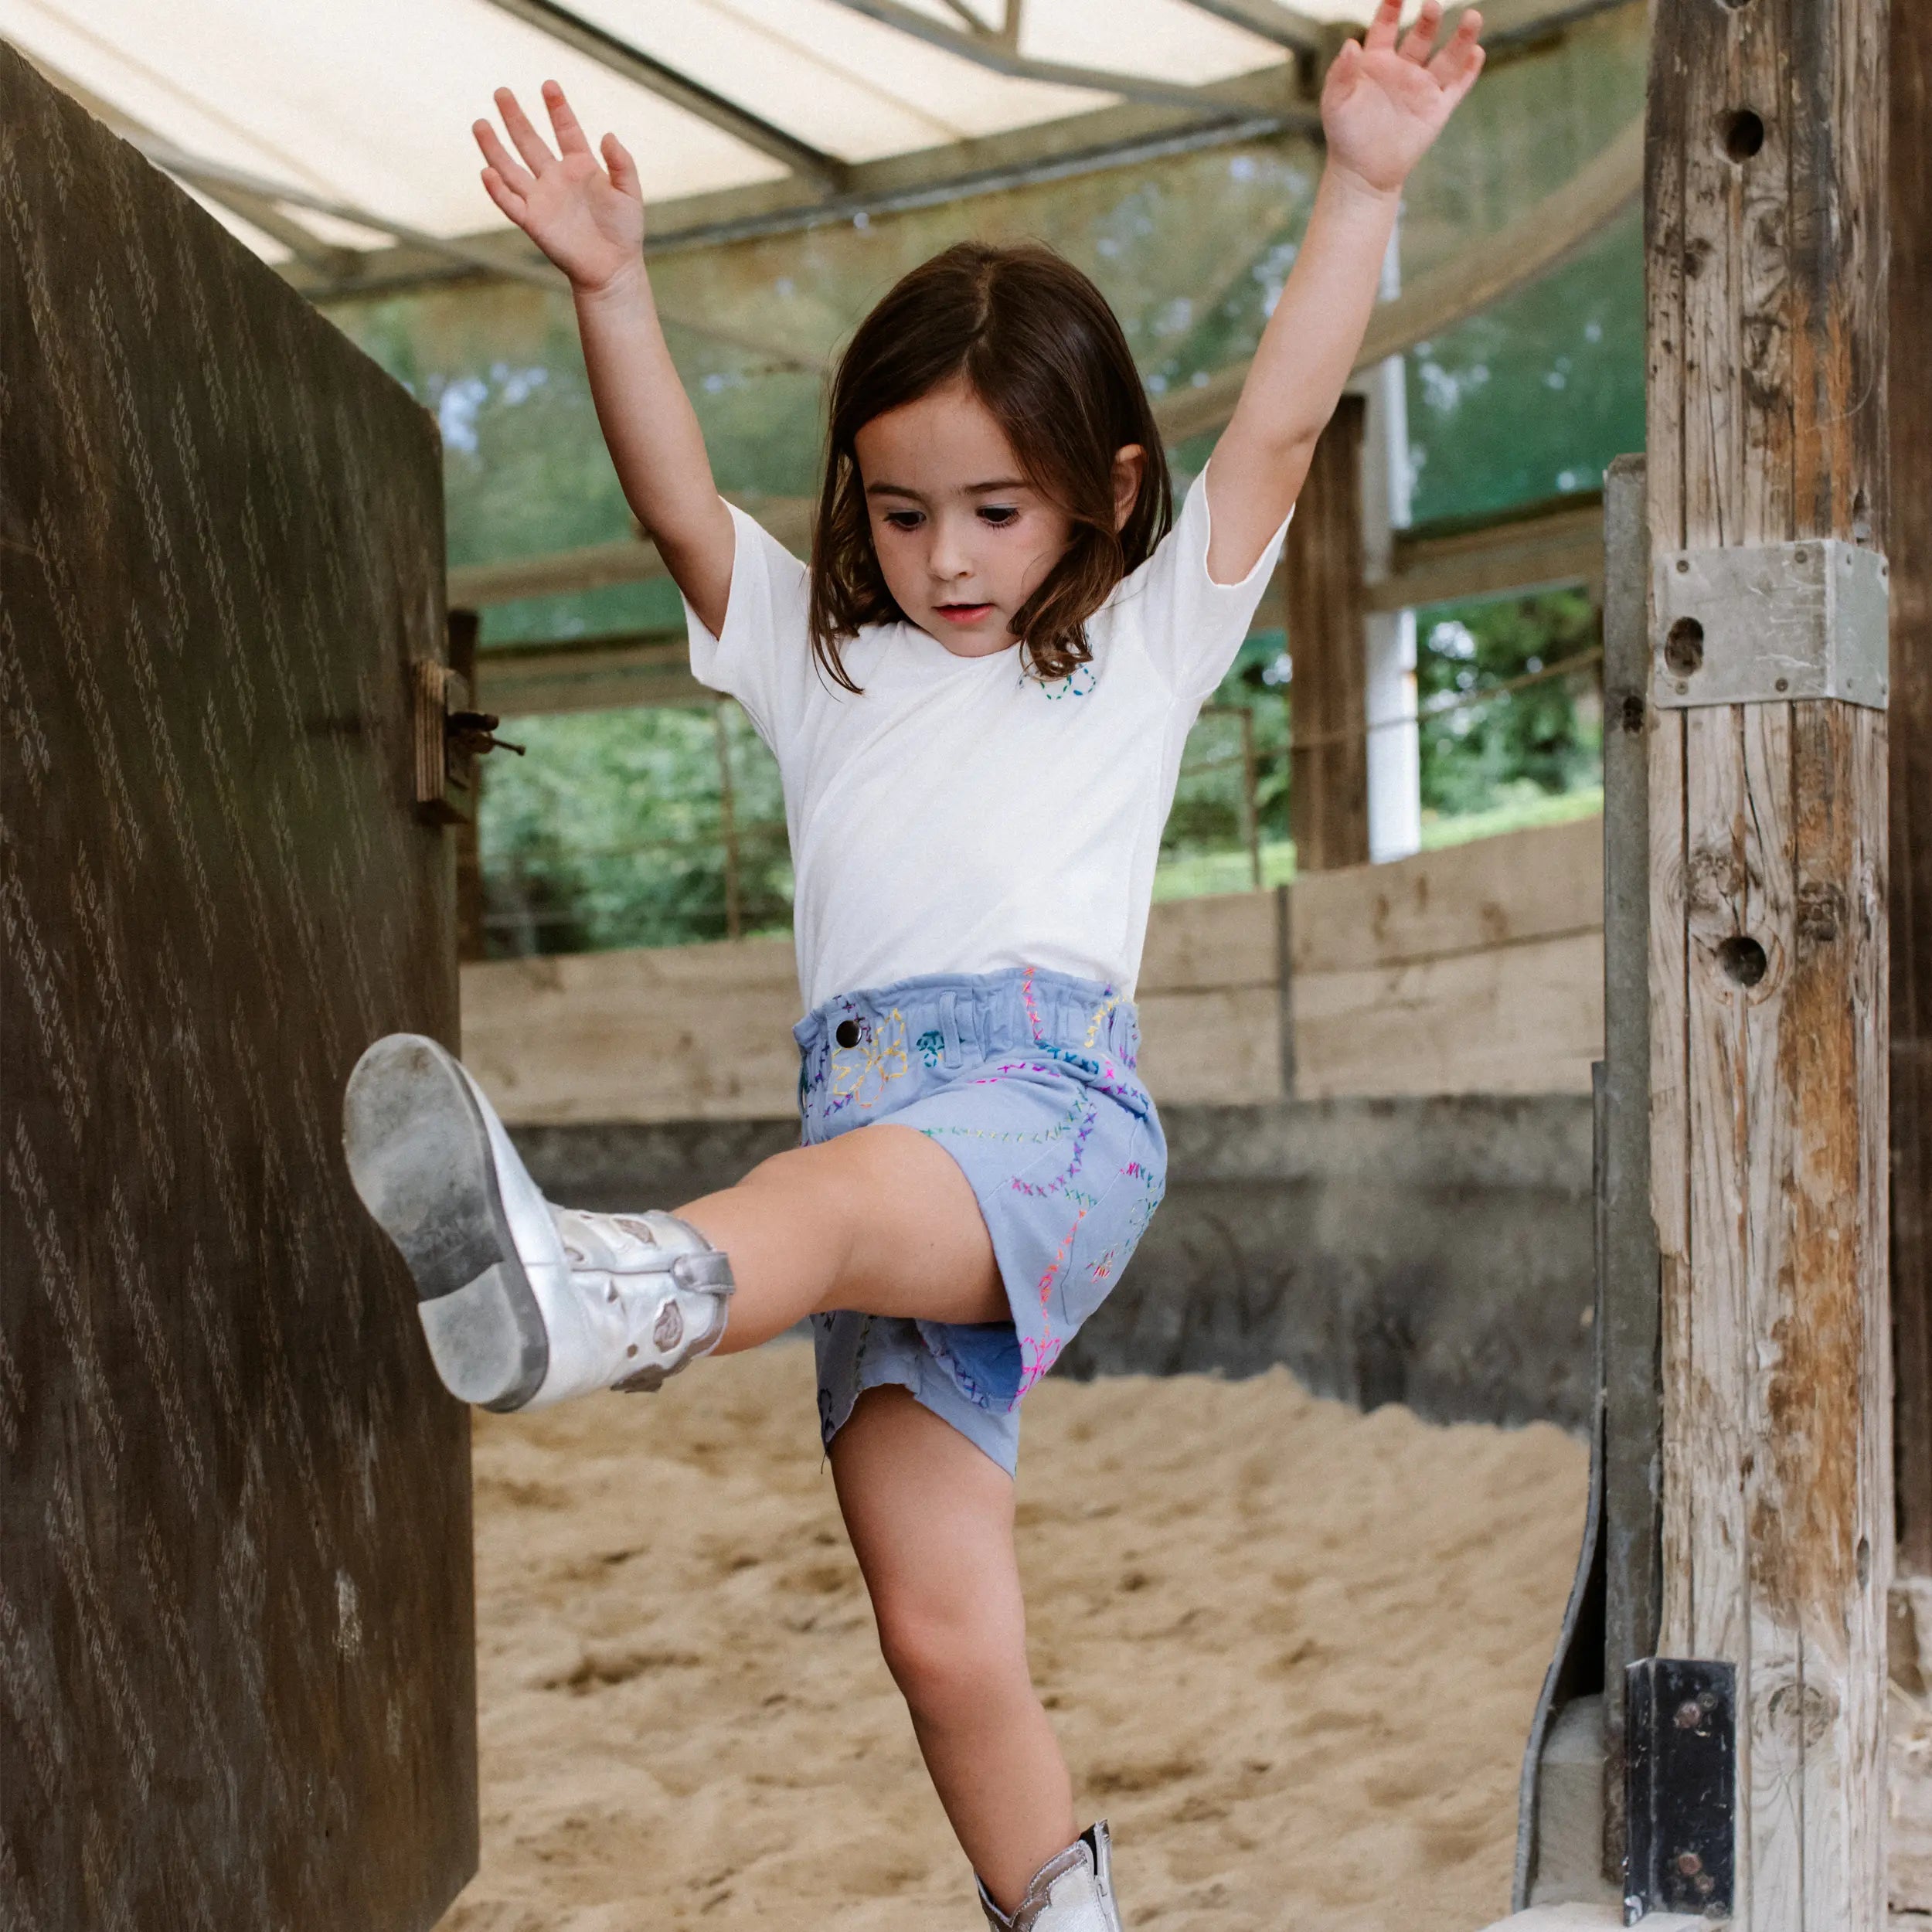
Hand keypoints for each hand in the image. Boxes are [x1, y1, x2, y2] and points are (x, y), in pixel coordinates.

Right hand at [473, 81, 644, 295]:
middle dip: (516, 117)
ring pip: (511, 167)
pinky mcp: (533, 221)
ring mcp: (542, 198)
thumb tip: (608, 135)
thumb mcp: (630, 193)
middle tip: (501, 92)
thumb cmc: (624, 230)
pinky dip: (498, 189)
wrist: (613, 268)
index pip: (566, 130)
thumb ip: (622, 164)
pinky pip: (510, 203)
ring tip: (480, 123)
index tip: (549, 85)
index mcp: (581, 166)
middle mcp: (556, 177)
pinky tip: (487, 172)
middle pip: (530, 141)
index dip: (557, 108)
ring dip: (494, 147)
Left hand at [1321, 1, 1483, 197]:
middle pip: (1421, 36)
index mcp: (1377, 62)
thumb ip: (1341, 73)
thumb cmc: (1345, 136)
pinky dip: (1469, 71)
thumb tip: (1351, 44)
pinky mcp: (1437, 109)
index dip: (1391, 8)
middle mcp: (1403, 69)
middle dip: (1428, 20)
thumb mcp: (1335, 103)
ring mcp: (1422, 88)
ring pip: (1447, 57)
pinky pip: (1457, 86)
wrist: (1362, 173)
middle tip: (1431, 6)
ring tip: (1473, 17)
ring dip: (1461, 38)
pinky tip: (1477, 53)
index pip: (1385, 26)